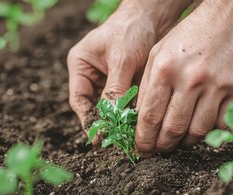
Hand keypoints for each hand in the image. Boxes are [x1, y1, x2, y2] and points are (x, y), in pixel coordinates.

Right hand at [68, 5, 155, 131]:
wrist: (153, 16)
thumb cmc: (131, 29)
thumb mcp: (121, 59)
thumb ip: (115, 88)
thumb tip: (112, 118)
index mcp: (81, 66)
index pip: (79, 99)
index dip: (87, 119)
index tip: (97, 135)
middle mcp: (92, 75)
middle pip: (94, 106)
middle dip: (104, 123)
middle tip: (114, 141)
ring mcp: (109, 80)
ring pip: (110, 108)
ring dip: (118, 121)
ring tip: (126, 137)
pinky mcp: (126, 83)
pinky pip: (125, 103)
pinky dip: (129, 114)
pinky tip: (136, 125)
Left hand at [135, 0, 232, 155]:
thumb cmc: (190, 36)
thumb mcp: (158, 52)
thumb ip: (147, 86)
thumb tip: (140, 119)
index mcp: (165, 69)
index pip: (149, 117)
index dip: (143, 139)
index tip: (141, 150)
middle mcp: (190, 79)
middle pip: (173, 129)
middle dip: (163, 146)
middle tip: (159, 151)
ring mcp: (217, 86)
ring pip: (198, 132)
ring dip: (186, 142)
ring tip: (180, 141)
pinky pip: (223, 124)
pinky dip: (211, 132)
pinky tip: (203, 127)